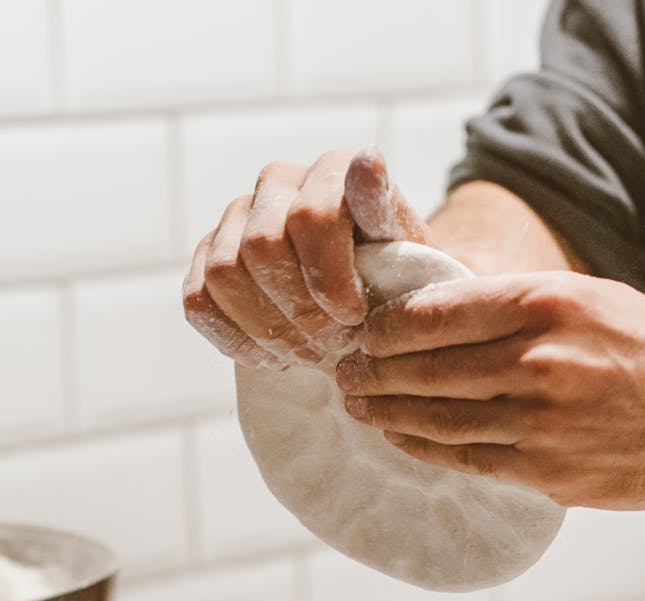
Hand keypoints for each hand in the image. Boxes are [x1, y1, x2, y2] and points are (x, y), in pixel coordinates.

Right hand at [182, 146, 426, 369]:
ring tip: (305, 354)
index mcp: (329, 169)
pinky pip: (197, 299)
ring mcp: (236, 218)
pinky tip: (269, 356)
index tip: (353, 318)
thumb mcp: (406, 247)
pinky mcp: (206, 256)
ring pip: (224, 274)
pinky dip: (233, 338)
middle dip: (298, 310)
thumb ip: (383, 211)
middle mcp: (277, 182)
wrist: (370, 294)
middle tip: (330, 344)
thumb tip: (368, 160)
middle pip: (261, 247)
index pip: (310, 216)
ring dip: (266, 328)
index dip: (328, 277)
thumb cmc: (392, 273)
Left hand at [335, 270, 644, 509]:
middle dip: (373, 371)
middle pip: (426, 368)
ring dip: (387, 412)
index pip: (437, 312)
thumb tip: (438, 317)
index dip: (385, 326)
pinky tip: (400, 438)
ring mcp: (544, 422)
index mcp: (548, 304)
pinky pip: (468, 460)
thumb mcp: (590, 301)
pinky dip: (425, 448)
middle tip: (342, 373)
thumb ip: (517, 308)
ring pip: (439, 418)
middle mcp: (540, 360)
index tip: (360, 331)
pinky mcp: (550, 472)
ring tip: (357, 405)